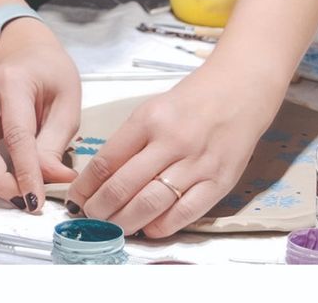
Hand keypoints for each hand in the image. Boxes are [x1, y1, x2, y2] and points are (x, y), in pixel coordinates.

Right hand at [0, 19, 80, 212]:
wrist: (25, 48)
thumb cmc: (50, 73)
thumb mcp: (67, 102)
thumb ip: (56, 143)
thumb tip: (53, 180)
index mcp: (14, 82)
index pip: (16, 136)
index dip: (25, 174)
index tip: (35, 202)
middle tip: (22, 199)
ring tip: (12, 187)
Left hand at [65, 64, 281, 236]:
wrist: (241, 89)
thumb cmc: (193, 100)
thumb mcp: (155, 108)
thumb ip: (132, 141)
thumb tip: (103, 178)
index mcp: (150, 118)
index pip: (108, 160)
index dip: (86, 185)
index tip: (76, 198)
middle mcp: (172, 141)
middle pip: (124, 186)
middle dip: (100, 209)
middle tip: (90, 217)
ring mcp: (197, 163)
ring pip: (150, 204)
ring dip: (125, 222)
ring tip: (113, 227)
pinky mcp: (219, 181)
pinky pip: (184, 214)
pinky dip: (161, 226)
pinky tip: (149, 227)